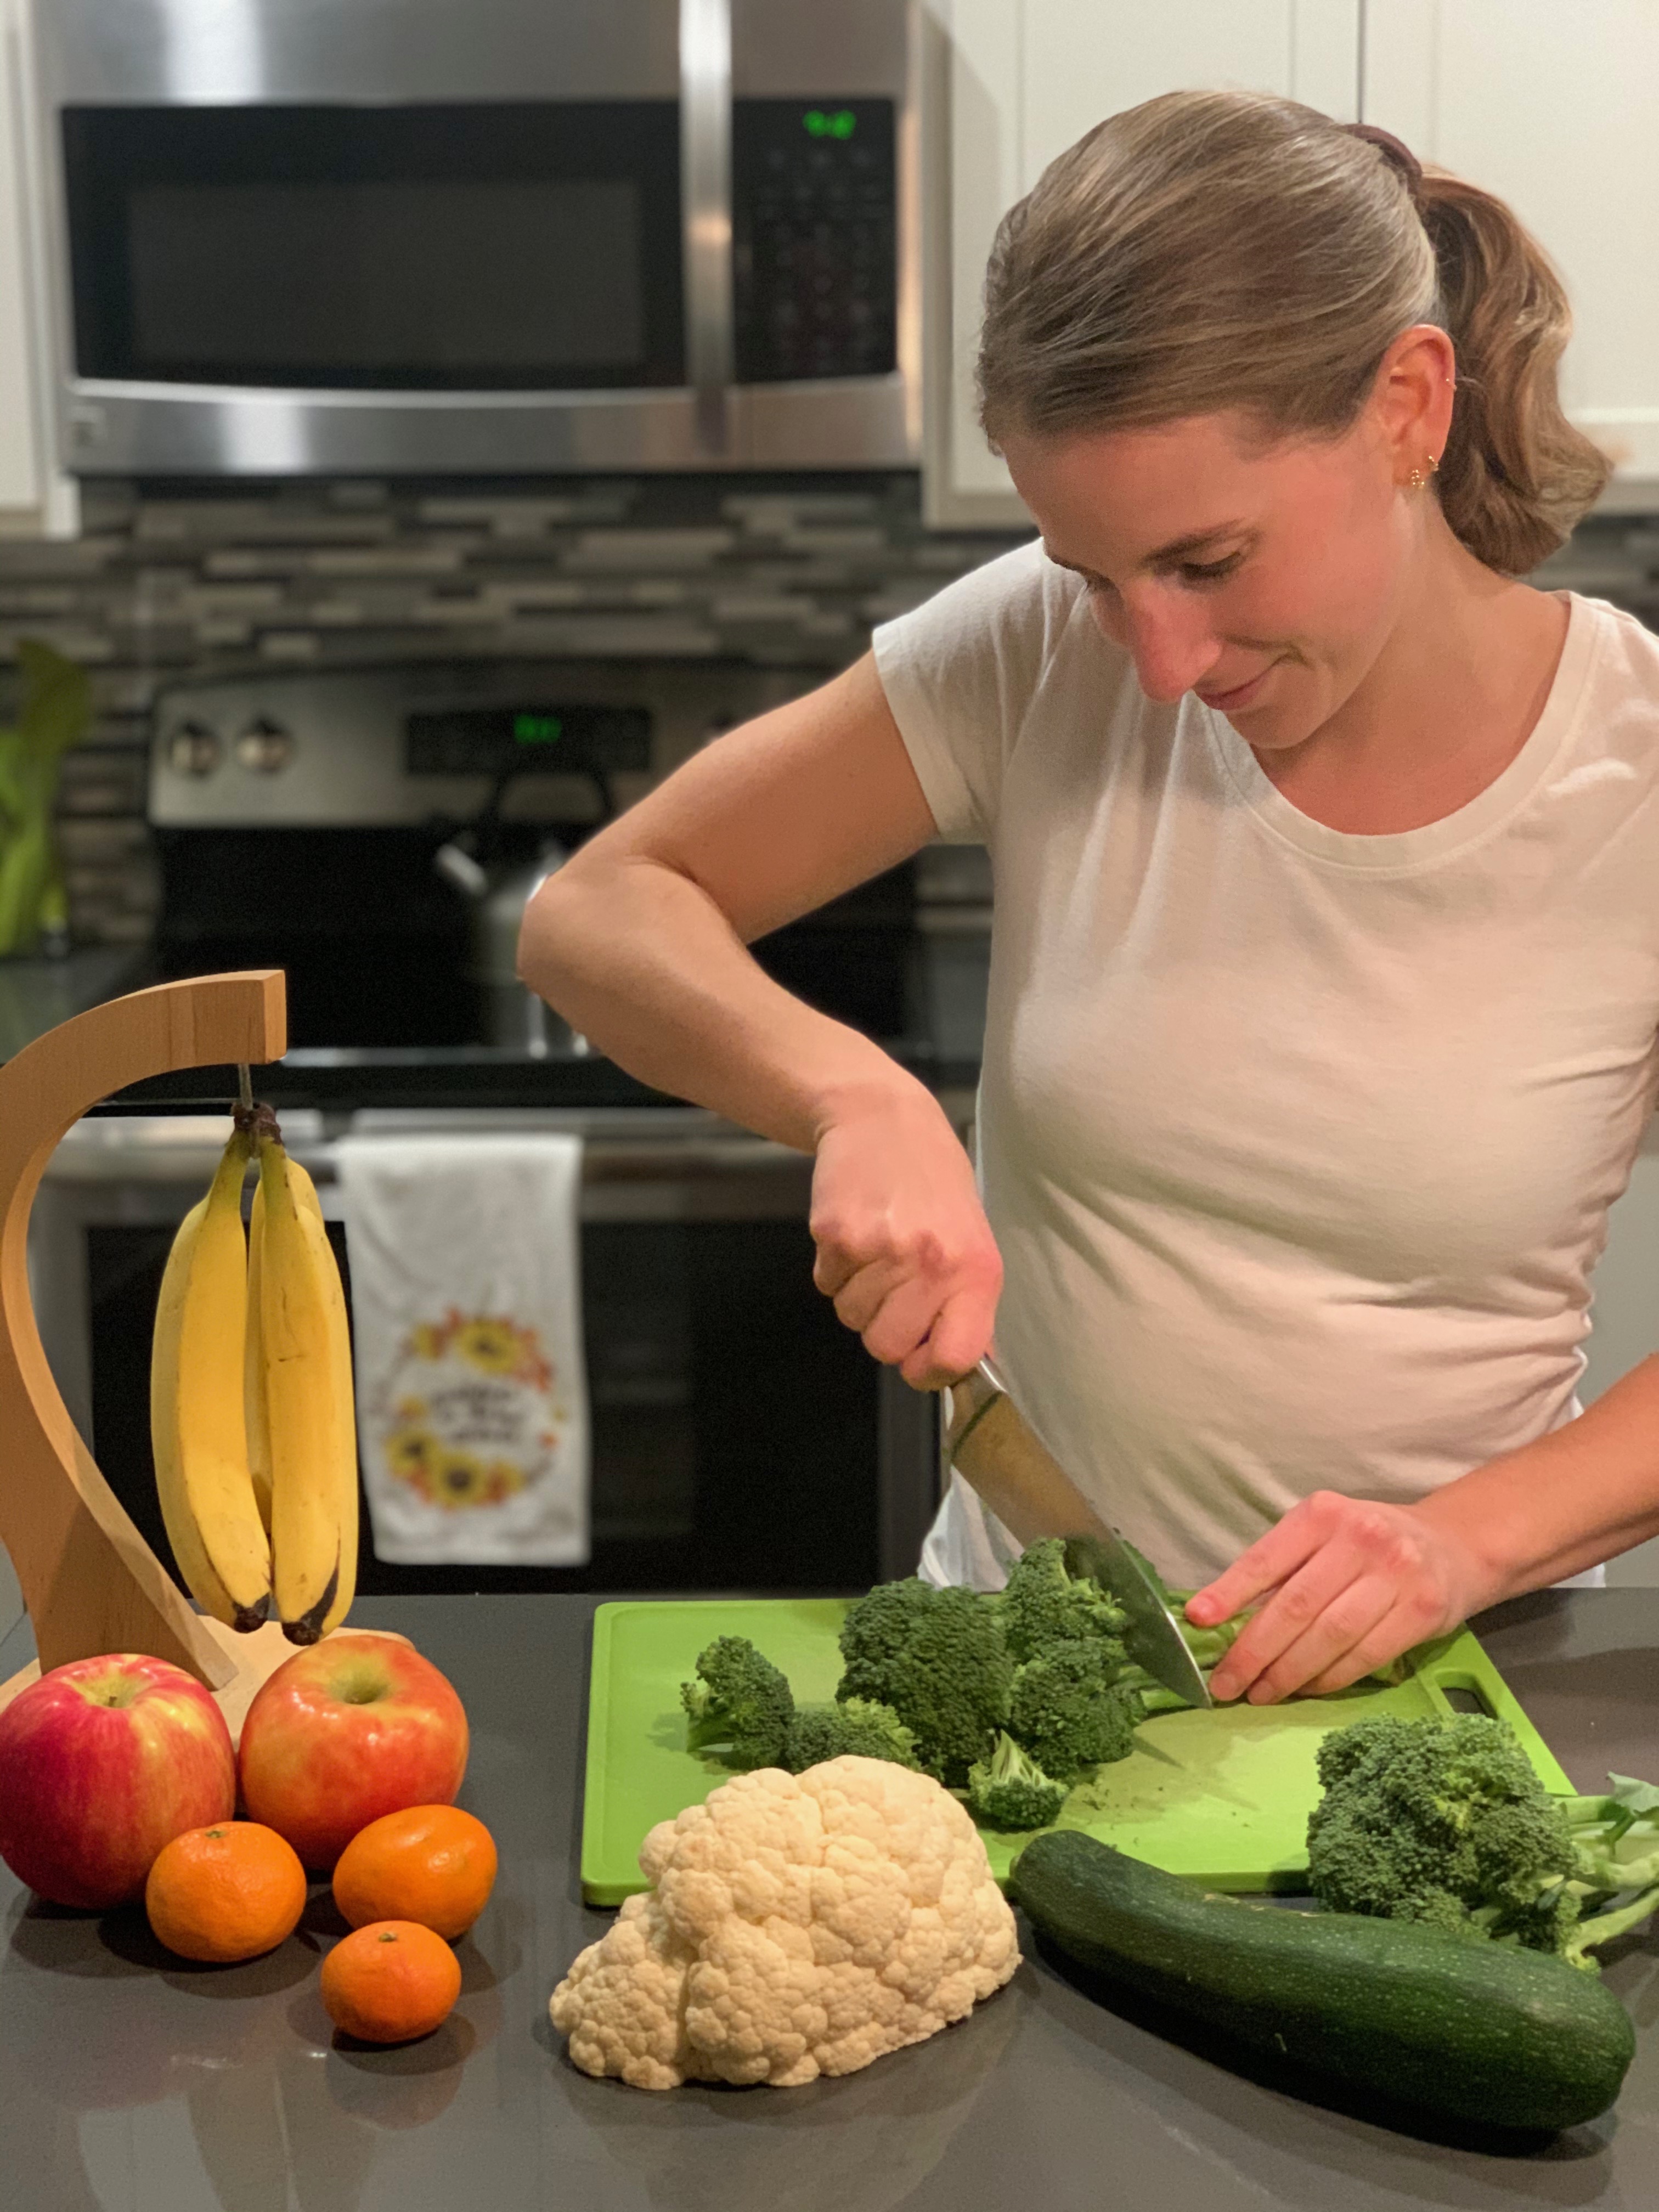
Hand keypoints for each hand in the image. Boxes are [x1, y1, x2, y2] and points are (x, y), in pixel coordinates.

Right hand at [809, 1086, 1002, 1389]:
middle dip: (881, 1325)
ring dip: (856, 1292)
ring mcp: (882, 1249)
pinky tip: (854, 1230)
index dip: (927, 1370)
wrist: (882, 1119)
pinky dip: (833, 1267)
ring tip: (875, 1245)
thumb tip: (966, 1366)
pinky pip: (825, 1285)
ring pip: (850, 1317)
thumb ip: (967, 1304)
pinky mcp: (836, 1235)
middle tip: (891, 1283)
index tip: (917, 1356)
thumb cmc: (932, 1183)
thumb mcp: (971, 1239)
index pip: (954, 1358)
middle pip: (886, 1347)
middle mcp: (933, 1263)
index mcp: (977, 1271)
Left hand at [1184, 1490, 1490, 1703]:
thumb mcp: (1323, 1535)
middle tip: (1225, 1684)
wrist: (1452, 1545)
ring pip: (1329, 1635)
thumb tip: (1220, 1616)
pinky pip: (1366, 1654)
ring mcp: (1396, 1573)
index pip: (1266, 1559)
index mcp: (1321, 1514)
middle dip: (1253, 1651)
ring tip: (1259, 1694)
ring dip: (1288, 1673)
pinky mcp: (1423, 1610)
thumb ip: (1280, 1567)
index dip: (1229, 1592)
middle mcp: (1359, 1537)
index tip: (1197, 1621)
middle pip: (1295, 1605)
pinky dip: (1330, 1678)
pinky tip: (1306, 1690)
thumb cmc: (1368, 1544)